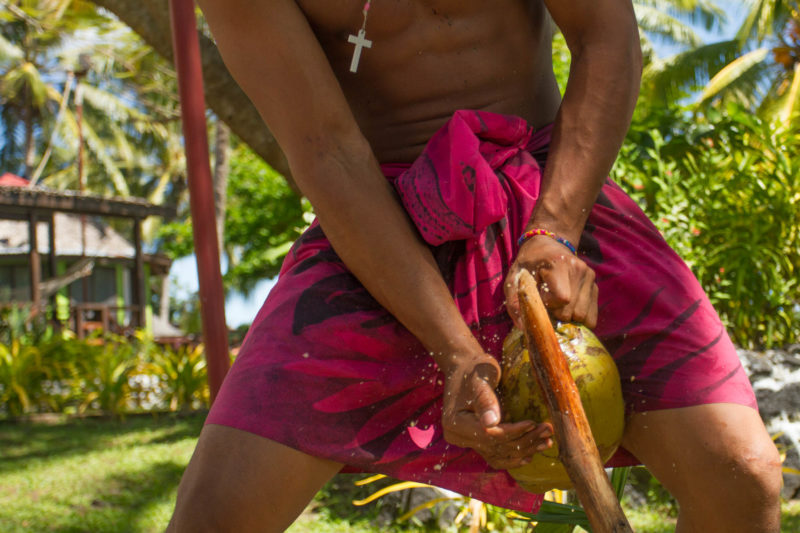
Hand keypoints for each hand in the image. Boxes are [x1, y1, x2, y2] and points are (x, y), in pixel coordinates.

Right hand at [439, 353, 552, 469]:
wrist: (464, 367)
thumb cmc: (473, 368)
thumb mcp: (480, 379)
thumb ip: (485, 400)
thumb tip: (491, 423)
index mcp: (455, 423)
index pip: (488, 435)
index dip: (513, 432)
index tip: (533, 423)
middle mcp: (457, 436)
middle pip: (495, 446)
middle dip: (523, 440)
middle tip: (547, 430)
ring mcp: (466, 441)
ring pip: (497, 453)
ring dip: (523, 450)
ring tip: (545, 442)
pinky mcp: (475, 441)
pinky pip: (494, 455)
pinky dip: (512, 457)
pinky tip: (529, 455)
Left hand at [505, 235, 597, 328]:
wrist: (547, 246)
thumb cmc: (528, 264)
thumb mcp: (514, 279)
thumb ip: (514, 303)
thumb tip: (524, 327)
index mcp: (559, 263)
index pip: (562, 298)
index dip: (549, 305)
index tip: (540, 297)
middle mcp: (579, 269)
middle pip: (574, 310)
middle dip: (558, 314)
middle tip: (547, 303)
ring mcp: (590, 278)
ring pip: (583, 315)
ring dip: (568, 317)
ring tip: (557, 304)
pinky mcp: (595, 286)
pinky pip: (591, 315)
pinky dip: (578, 318)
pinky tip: (567, 308)